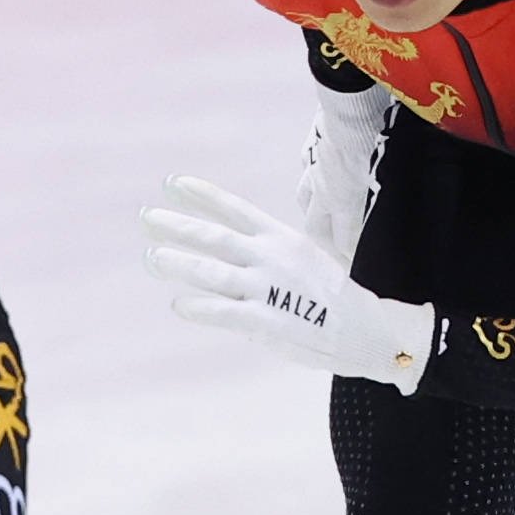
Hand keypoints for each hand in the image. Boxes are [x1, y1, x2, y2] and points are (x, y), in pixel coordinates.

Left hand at [146, 175, 432, 387]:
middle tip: (147, 217)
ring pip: (212, 272)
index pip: (235, 209)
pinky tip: (179, 305)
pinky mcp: (267, 321)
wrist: (367, 331)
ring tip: (152, 256)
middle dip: (178, 225)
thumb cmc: (335, 295)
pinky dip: (198, 307)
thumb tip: (237, 255)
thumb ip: (271, 254)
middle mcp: (271, 257)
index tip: (173, 183)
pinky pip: (223, 312)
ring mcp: (267, 288)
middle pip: (215, 236)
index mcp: (282, 237)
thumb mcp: (307, 258)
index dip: (202, 195)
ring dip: (179, 263)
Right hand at [295, 84, 393, 256]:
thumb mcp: (391, 178)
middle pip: (316, 227)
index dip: (352, 258)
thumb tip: (404, 225)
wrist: (355, 100)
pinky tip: (321, 175)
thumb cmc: (378, 138)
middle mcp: (322, 188)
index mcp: (341, 201)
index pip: (343, 241)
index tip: (361, 269)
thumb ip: (390, 205)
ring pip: (305, 198)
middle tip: (341, 251)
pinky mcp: (311, 144)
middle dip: (328, 244)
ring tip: (327, 217)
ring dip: (315, 212)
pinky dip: (313, 177)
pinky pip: (307, 166)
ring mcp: (313, 165)